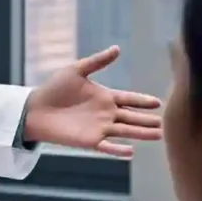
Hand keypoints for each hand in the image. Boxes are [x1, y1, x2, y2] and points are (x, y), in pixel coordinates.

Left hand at [23, 45, 162, 157]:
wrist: (36, 109)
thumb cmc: (54, 88)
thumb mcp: (76, 70)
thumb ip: (97, 61)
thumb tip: (117, 48)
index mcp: (105, 96)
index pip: (129, 99)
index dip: (143, 101)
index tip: (158, 102)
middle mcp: (105, 113)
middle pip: (132, 117)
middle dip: (147, 120)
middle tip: (165, 123)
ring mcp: (99, 128)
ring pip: (125, 131)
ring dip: (141, 133)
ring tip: (158, 135)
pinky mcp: (89, 140)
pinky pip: (107, 146)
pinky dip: (118, 150)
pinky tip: (131, 152)